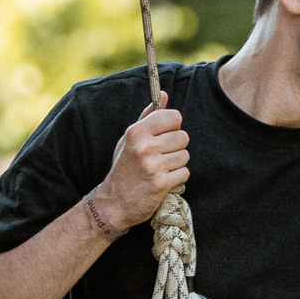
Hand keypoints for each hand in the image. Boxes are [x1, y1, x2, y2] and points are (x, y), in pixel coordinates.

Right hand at [89, 98, 189, 233]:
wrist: (114, 202)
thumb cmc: (124, 168)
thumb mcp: (129, 139)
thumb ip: (147, 117)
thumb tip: (163, 95)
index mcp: (136, 132)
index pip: (173, 117)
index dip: (173, 126)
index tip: (165, 134)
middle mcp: (144, 147)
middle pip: (183, 136)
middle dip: (176, 146)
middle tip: (162, 155)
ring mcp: (153, 166)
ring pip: (185, 155)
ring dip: (177, 163)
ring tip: (161, 168)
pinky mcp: (161, 184)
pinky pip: (184, 173)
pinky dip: (177, 177)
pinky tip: (163, 180)